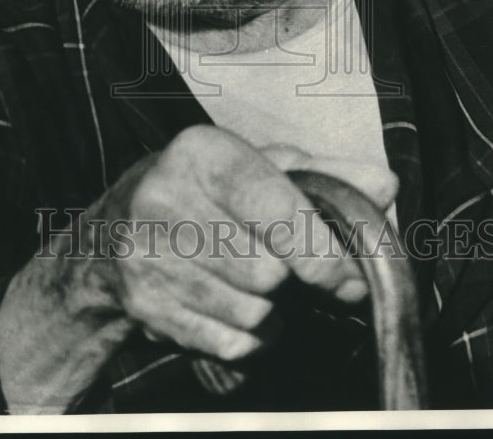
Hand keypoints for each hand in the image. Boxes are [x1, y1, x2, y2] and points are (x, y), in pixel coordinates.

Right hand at [89, 125, 398, 362]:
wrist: (108, 236)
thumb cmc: (199, 191)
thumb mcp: (254, 164)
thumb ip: (323, 174)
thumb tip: (385, 186)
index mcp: (200, 151)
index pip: (278, 210)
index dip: (323, 252)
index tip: (348, 275)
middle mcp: (164, 197)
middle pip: (269, 271)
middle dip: (288, 277)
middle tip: (278, 263)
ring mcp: (147, 256)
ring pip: (252, 311)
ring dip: (269, 309)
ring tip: (247, 279)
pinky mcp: (143, 304)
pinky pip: (228, 342)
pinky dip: (246, 335)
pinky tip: (229, 303)